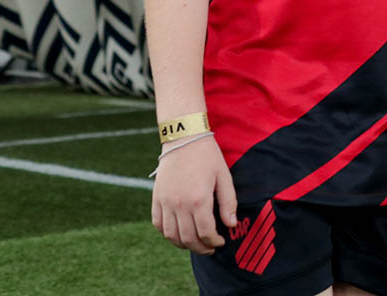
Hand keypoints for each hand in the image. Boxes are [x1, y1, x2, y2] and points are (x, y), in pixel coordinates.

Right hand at [151, 134, 235, 254]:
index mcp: (198, 200)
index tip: (220, 242)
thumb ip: (228, 202)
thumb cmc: (207, 156)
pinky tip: (177, 233)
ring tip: (194, 243)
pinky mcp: (156, 198)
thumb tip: (230, 224)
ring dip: (183, 244)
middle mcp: (179, 204)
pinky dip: (167, 233)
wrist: (184, 138)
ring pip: (170, 235)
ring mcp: (165, 202)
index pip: (205, 232)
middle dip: (200, 247)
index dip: (214, 242)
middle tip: (209, 248)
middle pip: (187, 238)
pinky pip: (158, 223)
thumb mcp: (224, 176)